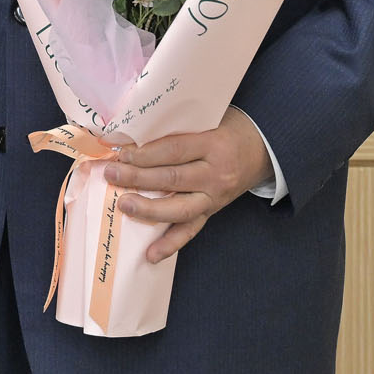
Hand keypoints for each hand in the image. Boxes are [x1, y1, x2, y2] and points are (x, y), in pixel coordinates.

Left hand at [103, 106, 272, 262]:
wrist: (262, 148)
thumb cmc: (227, 127)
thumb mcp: (207, 119)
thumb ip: (177, 126)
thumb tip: (133, 131)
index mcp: (213, 145)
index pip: (174, 150)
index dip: (146, 154)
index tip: (121, 154)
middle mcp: (215, 174)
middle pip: (173, 179)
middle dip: (138, 178)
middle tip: (111, 174)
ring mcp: (214, 197)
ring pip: (180, 208)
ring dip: (149, 209)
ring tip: (123, 205)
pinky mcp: (212, 211)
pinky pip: (191, 230)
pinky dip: (171, 244)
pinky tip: (151, 254)